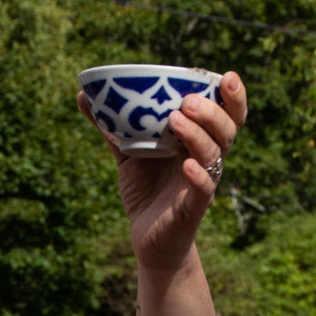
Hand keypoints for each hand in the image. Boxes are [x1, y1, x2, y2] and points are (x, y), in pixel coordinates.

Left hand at [77, 74, 246, 276]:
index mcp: (197, 141)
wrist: (146, 239)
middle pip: (226, 130)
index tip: (225, 76)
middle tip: (188, 100)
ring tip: (177, 119)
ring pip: (214, 155)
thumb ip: (111, 126)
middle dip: (213, 111)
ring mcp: (202, 183)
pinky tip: (187, 166)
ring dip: (198, 135)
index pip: (226, 114)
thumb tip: (83, 95)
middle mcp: (206, 159)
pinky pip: (203, 190)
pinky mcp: (192, 209)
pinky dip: (198, 177)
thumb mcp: (127, 154)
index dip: (232, 96)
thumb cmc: (145, 192)